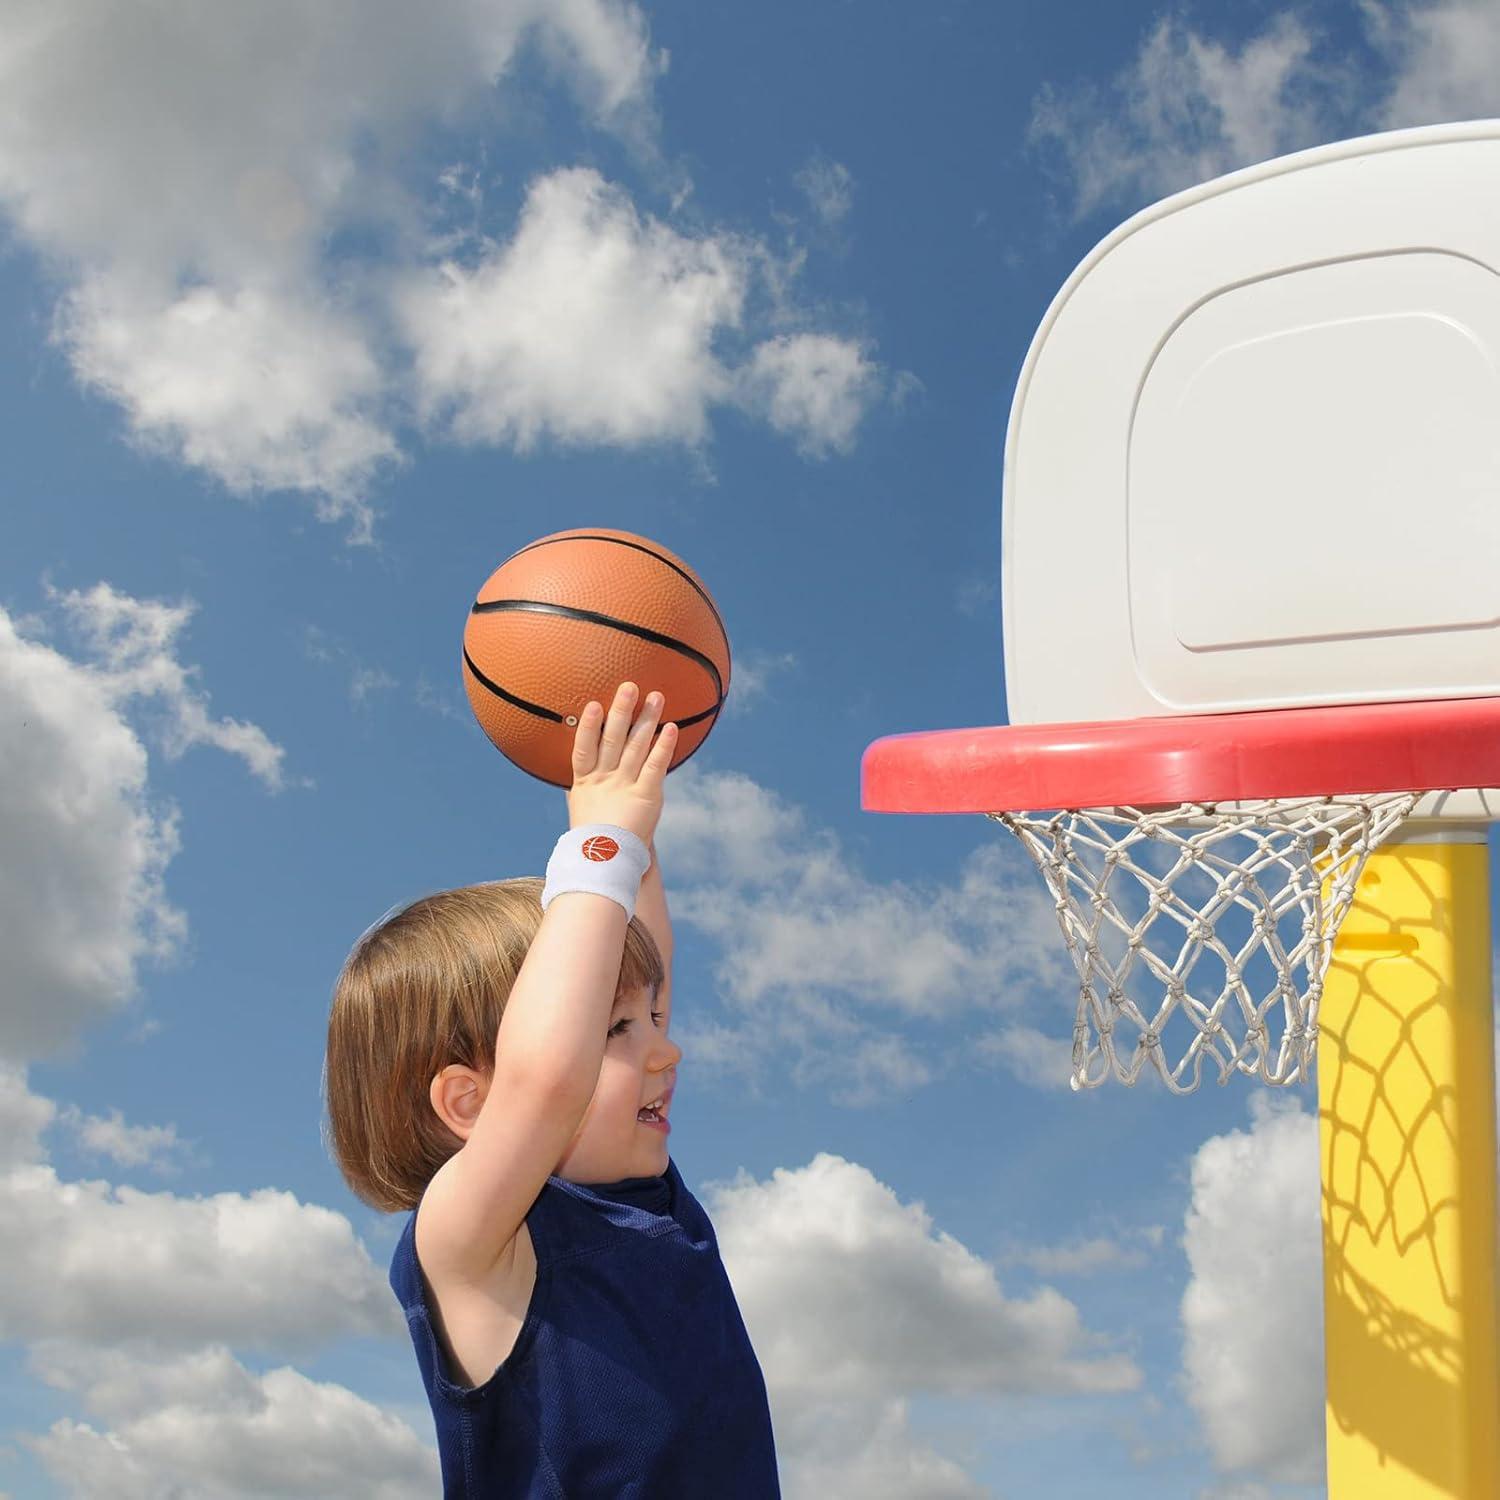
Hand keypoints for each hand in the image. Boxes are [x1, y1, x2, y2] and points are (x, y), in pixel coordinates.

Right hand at [566, 682, 676, 846]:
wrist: (609, 864)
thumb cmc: (597, 835)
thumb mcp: (583, 806)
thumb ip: (582, 784)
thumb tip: (578, 767)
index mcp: (585, 783)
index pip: (584, 749)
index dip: (588, 727)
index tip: (593, 704)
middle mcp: (604, 781)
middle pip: (612, 740)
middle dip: (621, 712)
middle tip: (629, 686)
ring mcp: (624, 787)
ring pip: (635, 747)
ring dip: (646, 720)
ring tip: (657, 697)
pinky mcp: (645, 796)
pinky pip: (655, 767)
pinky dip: (663, 747)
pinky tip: (671, 728)